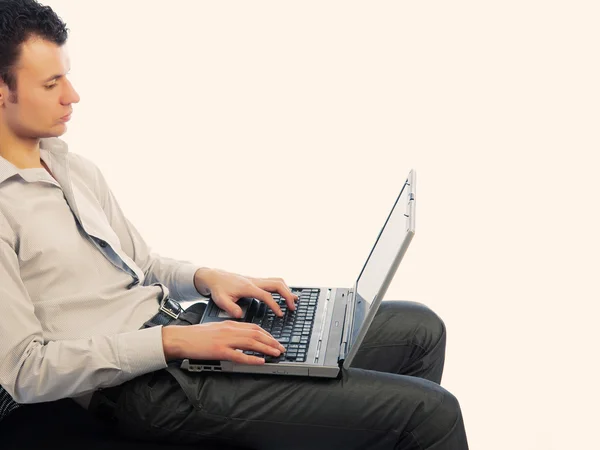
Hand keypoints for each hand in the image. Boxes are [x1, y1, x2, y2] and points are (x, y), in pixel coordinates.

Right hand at [162, 321, 286, 363]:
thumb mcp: (217, 328)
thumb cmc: (196, 335)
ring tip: (277, 353)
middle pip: (257, 334)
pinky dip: (252, 358)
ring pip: (252, 343)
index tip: (275, 340)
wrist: (181, 338)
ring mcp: (225, 340)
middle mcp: (230, 330)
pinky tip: (261, 361)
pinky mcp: (220, 351)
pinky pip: (239, 355)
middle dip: (272, 341)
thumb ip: (230, 330)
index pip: (254, 327)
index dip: (267, 334)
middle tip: (281, 348)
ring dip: (267, 348)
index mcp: (230, 324)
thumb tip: (243, 336)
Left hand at [194, 268, 298, 318]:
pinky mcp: (256, 281)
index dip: (275, 305)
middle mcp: (255, 281)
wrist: (214, 277)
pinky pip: (273, 282)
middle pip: (277, 284)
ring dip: (287, 290)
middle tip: (292, 307)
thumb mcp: (220, 300)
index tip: (280, 314)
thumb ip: (230, 308)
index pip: (266, 295)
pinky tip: (285, 294)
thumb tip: (240, 315)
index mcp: (248, 287)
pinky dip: (282, 288)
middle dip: (287, 295)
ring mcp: (256, 280)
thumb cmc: (218, 288)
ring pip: (277, 281)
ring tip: (293, 301)